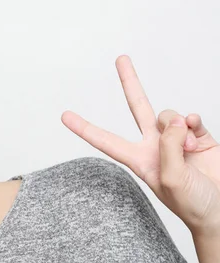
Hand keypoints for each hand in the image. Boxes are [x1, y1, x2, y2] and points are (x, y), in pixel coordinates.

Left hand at [61, 55, 219, 233]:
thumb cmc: (192, 204)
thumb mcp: (171, 179)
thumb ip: (169, 147)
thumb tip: (174, 120)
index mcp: (139, 159)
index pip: (105, 140)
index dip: (85, 128)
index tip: (64, 116)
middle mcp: (155, 145)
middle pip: (138, 107)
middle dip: (131, 82)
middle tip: (121, 58)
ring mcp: (176, 139)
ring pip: (169, 114)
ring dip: (179, 128)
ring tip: (189, 150)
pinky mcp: (198, 136)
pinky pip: (191, 118)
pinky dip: (194, 122)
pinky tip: (196, 135)